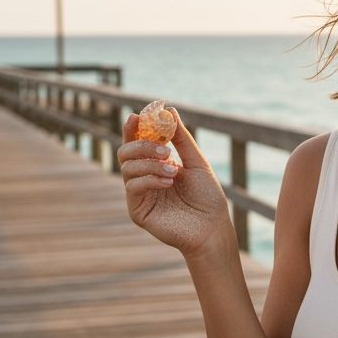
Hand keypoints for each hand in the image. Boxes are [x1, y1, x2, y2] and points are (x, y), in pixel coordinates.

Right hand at [117, 109, 231, 255]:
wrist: (212, 226)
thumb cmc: (207, 196)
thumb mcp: (196, 162)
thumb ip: (182, 139)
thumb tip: (170, 111)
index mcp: (156, 164)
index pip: (138, 142)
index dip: (134, 128)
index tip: (137, 116)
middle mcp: (144, 177)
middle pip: (126, 152)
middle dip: (142, 145)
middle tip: (165, 149)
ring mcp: (139, 194)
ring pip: (127, 168)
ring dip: (151, 165)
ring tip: (174, 172)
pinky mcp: (137, 210)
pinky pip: (133, 186)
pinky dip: (149, 179)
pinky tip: (168, 183)